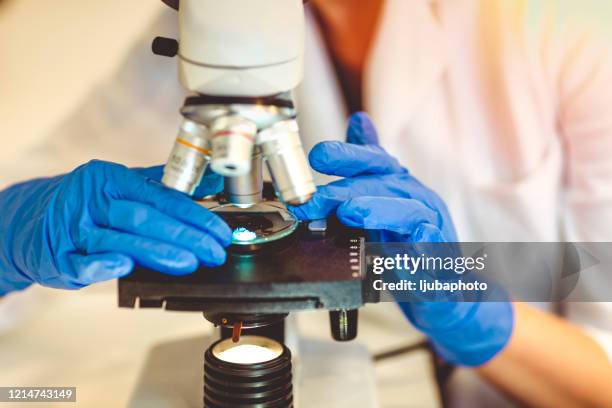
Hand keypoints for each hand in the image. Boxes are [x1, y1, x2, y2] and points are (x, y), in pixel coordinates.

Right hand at [0, 160, 230, 293]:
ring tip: (188, 262)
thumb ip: (163, 186)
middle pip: (144, 217)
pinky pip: (80, 261)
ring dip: (156, 252)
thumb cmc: (87, 205)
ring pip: (119, 239)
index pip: (160, 196)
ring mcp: (74, 228)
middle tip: (214, 251)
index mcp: (111, 180)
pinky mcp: (57, 255)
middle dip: (185, 236)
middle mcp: (93, 201)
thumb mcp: (121, 187)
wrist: (31, 221)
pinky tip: (124, 266)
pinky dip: (101, 264)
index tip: (218, 231)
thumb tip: (210, 182)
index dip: (194, 214)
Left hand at [292, 112, 512, 365]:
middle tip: (312, 201)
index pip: (374, 160)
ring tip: (350, 213)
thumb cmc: (409, 243)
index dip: (347, 154)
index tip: (318, 155)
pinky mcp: (440, 257)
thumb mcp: (384, 201)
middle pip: (382, 184)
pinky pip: (431, 249)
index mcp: (398, 185)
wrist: (445, 288)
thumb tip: (359, 120)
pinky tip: (398, 252)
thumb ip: (367, 168)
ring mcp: (432, 226)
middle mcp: (416, 199)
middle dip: (343, 190)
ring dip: (377, 210)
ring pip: (407, 211)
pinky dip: (418, 246)